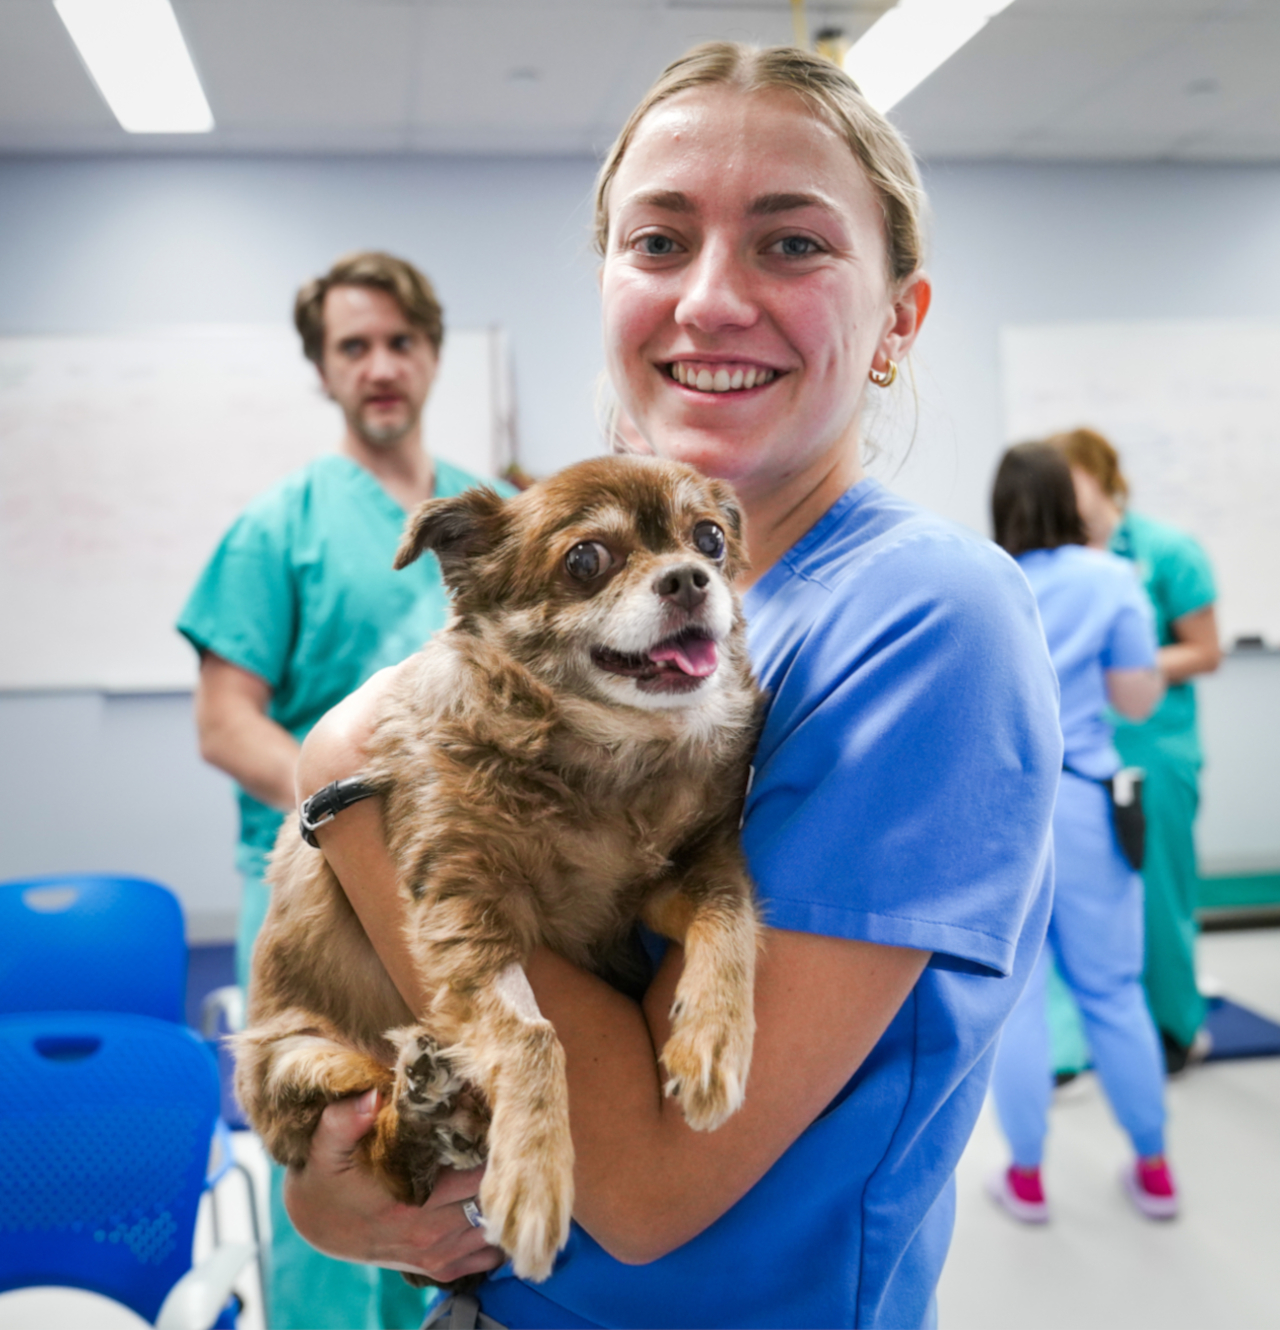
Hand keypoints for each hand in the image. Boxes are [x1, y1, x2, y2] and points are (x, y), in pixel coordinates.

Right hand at [283, 1089, 504, 1283]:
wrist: (314, 1224)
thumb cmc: (325, 1180)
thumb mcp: (325, 1147)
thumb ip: (343, 1121)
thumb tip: (371, 1097)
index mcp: (409, 1203)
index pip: (477, 1173)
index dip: (492, 1147)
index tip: (494, 1124)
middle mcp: (428, 1234)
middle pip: (489, 1199)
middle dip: (501, 1172)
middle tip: (503, 1142)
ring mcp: (435, 1254)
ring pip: (491, 1229)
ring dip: (497, 1202)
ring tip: (498, 1170)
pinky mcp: (436, 1267)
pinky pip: (484, 1258)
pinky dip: (492, 1235)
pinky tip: (486, 1206)